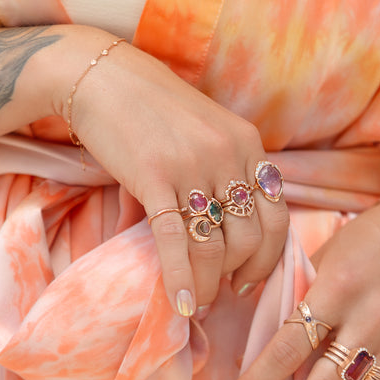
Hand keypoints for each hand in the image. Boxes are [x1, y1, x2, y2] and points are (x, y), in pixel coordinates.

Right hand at [46, 29, 289, 314]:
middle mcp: (228, 154)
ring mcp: (192, 166)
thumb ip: (220, 176)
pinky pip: (176, 241)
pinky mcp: (154, 176)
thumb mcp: (205, 134)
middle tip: (223, 292)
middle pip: (251, 237)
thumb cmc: (152, 109)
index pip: (277, 215)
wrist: (102, 75)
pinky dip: (181, 279)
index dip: (268, 257)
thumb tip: (219, 236)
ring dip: (210, 284)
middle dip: (239, 275)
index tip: (250, 278)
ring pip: (216, 245)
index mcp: (248, 143)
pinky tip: (182, 304)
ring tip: (200, 303)